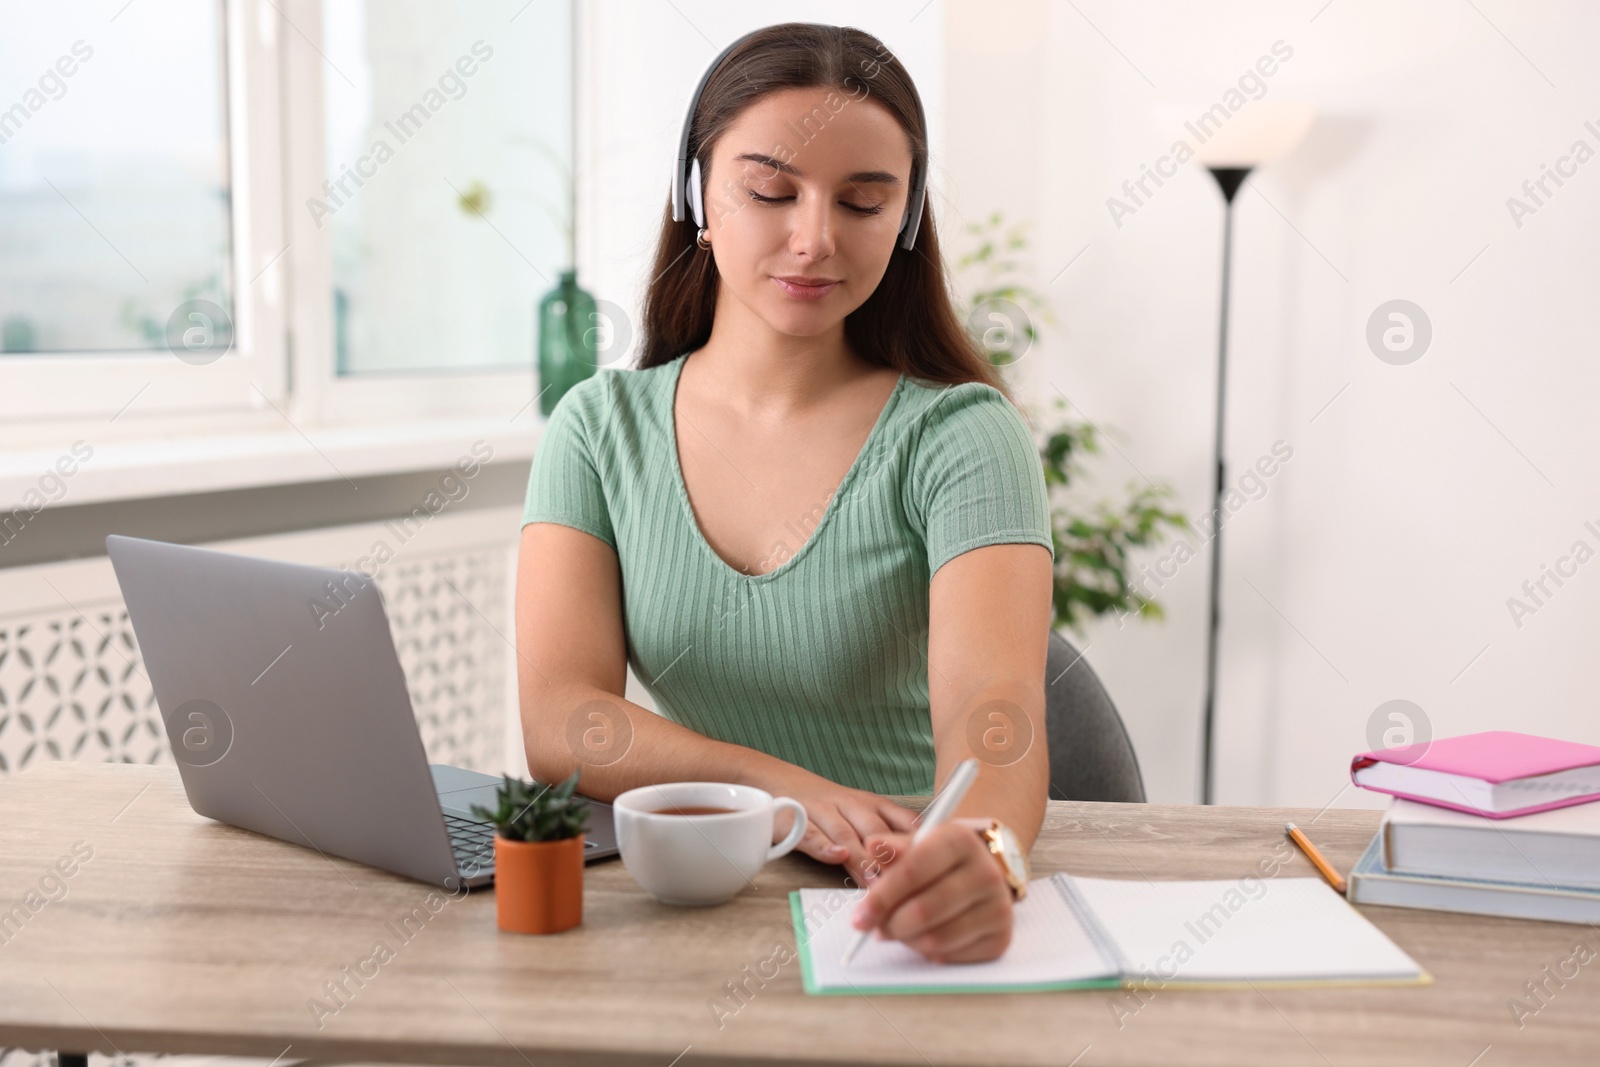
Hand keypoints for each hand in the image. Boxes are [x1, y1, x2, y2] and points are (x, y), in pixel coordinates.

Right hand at [762, 764, 920, 885]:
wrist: (782, 783)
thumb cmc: (833, 809)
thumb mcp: (866, 814)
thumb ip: (893, 836)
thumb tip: (929, 867)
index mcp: (874, 804)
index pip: (903, 821)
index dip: (918, 843)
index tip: (933, 865)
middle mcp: (851, 805)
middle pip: (876, 830)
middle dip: (891, 858)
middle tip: (905, 885)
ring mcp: (823, 811)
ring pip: (846, 834)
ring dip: (862, 859)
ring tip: (875, 884)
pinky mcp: (796, 822)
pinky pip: (811, 834)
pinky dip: (824, 846)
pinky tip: (835, 856)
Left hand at [849, 820, 1013, 963]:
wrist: (983, 874)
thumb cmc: (940, 860)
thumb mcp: (917, 845)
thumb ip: (893, 850)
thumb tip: (872, 846)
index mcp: (961, 840)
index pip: (912, 871)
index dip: (880, 898)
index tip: (858, 918)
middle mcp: (987, 872)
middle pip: (923, 910)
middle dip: (890, 925)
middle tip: (875, 929)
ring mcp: (999, 906)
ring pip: (936, 939)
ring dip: (907, 941)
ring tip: (899, 930)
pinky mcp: (1002, 937)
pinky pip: (952, 956)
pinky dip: (929, 952)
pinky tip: (925, 937)